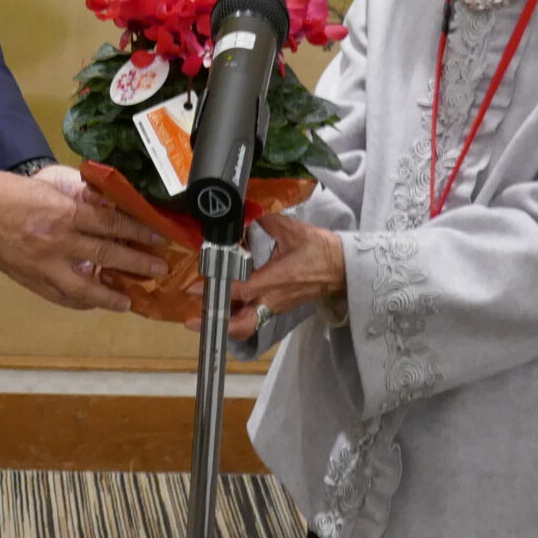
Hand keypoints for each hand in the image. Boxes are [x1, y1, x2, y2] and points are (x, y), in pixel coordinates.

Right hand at [0, 169, 167, 311]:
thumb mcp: (49, 185)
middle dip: (137, 264)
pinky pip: (60, 297)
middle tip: (158, 270)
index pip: (112, 224)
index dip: (139, 232)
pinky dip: (79, 303)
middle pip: (108, 256)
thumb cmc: (8, 191)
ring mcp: (44, 266)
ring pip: (86, 289)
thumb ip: (78, 196)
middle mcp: (59, 242)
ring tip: (129, 301)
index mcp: (65, 213)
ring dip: (111, 296)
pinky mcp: (30, 279)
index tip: (158, 238)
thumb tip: (107, 204)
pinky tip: (92, 303)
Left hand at [194, 209, 346, 342]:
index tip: (195, 288)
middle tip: (194, 319)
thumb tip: (245, 213)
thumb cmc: (320, 249)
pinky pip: (255, 317)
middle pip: (242, 324)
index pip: (240, 290)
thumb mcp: (292, 230)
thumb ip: (265, 220)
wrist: (344, 268)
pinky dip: (238, 315)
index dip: (216, 290)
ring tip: (204, 312)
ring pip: (247, 324)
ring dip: (225, 321)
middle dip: (217, 324)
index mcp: (275, 280)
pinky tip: (226, 304)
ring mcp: (276, 306)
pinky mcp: (279, 307)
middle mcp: (273, 299)